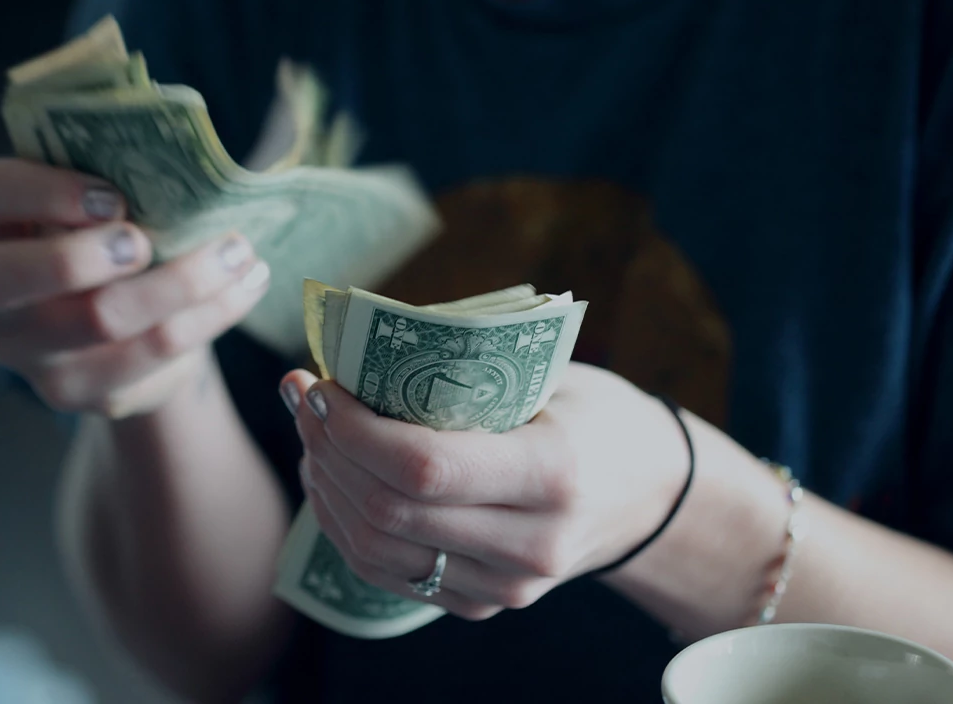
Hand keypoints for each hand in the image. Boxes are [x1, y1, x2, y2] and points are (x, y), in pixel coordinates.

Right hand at [0, 158, 270, 417]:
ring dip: (181, 282)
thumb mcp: (102, 197)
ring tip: (238, 252)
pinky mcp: (76, 390)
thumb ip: (119, 173)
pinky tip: (244, 287)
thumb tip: (189, 159)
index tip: (113, 197)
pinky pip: (149, 356)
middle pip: (8, 277)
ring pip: (98, 320)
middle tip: (147, 242)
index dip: (45, 192)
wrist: (124, 322)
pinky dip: (209, 316)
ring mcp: (26, 349)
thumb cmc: (111, 233)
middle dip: (83, 256)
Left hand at [286, 361, 689, 619]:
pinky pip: (387, 574)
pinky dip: (345, 524)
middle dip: (327, 449)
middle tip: (303, 397)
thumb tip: (357, 348)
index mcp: (553, 473)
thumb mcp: (550, 375)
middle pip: (389, 511)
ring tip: (311, 433)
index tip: (321, 384)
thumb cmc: (594, 415)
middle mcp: (531, 544)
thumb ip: (466, 370)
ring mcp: (506, 586)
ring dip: (326, 486)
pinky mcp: (482, 604)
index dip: (354, 429)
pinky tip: (332, 476)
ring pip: (375, 550)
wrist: (649, 495)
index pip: (424, 467)